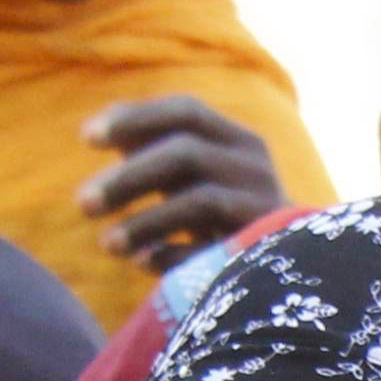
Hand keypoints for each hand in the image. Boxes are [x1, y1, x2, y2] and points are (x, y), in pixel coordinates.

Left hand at [80, 96, 287, 269]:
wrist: (298, 268)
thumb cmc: (229, 215)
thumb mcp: (196, 175)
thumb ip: (154, 150)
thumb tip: (95, 130)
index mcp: (238, 140)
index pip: (185, 111)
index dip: (134, 118)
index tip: (85, 137)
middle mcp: (255, 167)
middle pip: (186, 154)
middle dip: (129, 178)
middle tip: (82, 204)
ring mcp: (264, 209)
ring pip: (199, 200)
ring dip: (145, 222)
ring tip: (106, 244)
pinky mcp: (266, 252)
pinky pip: (212, 252)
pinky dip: (172, 257)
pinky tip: (141, 265)